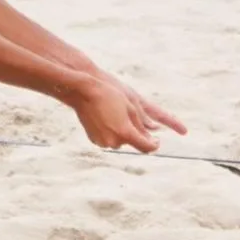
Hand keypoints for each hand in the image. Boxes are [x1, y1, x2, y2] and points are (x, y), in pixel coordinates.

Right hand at [70, 75, 186, 153]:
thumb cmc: (109, 95)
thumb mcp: (130, 108)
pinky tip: (106, 118)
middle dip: (135, 134)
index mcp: (126, 133)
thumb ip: (142, 126)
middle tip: (129, 118)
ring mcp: (102, 141)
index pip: (146, 147)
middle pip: (132, 143)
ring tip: (115, 115)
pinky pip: (108, 139)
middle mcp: (114, 141)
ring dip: (122, 133)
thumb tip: (150, 138)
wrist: (83, 92)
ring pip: (120, 141)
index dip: (154, 144)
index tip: (156, 140)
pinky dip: (110, 133)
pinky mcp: (94, 139)